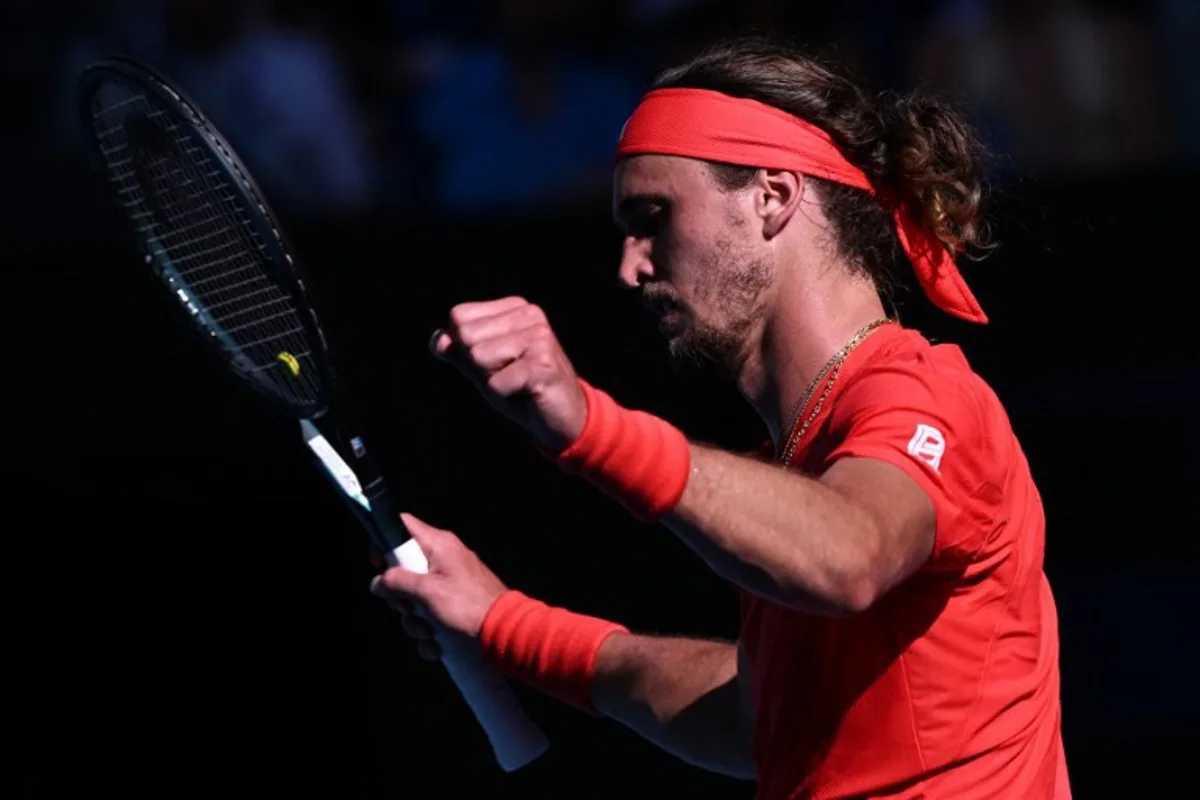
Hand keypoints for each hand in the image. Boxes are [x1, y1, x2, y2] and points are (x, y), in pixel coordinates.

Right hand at [370, 513, 508, 659]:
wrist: (504, 632)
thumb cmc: (467, 606)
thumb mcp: (428, 593)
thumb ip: (398, 583)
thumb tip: (377, 582)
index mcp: (439, 545)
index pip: (402, 525)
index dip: (383, 539)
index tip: (376, 564)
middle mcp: (443, 559)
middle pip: (403, 570)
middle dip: (401, 598)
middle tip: (409, 609)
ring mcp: (448, 583)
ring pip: (414, 598)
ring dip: (416, 622)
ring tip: (430, 633)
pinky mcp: (454, 605)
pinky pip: (429, 615)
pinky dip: (430, 633)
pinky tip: (437, 646)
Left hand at [431, 296, 586, 452]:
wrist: (564, 419)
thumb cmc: (523, 390)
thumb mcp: (484, 368)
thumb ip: (459, 352)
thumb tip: (438, 341)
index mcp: (514, 308)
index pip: (459, 318)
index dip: (466, 349)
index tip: (497, 362)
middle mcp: (529, 314)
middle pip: (467, 337)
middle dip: (479, 366)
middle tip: (509, 375)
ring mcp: (539, 336)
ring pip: (479, 357)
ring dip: (493, 380)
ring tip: (519, 382)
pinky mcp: (543, 363)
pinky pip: (496, 383)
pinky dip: (505, 395)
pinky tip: (528, 392)